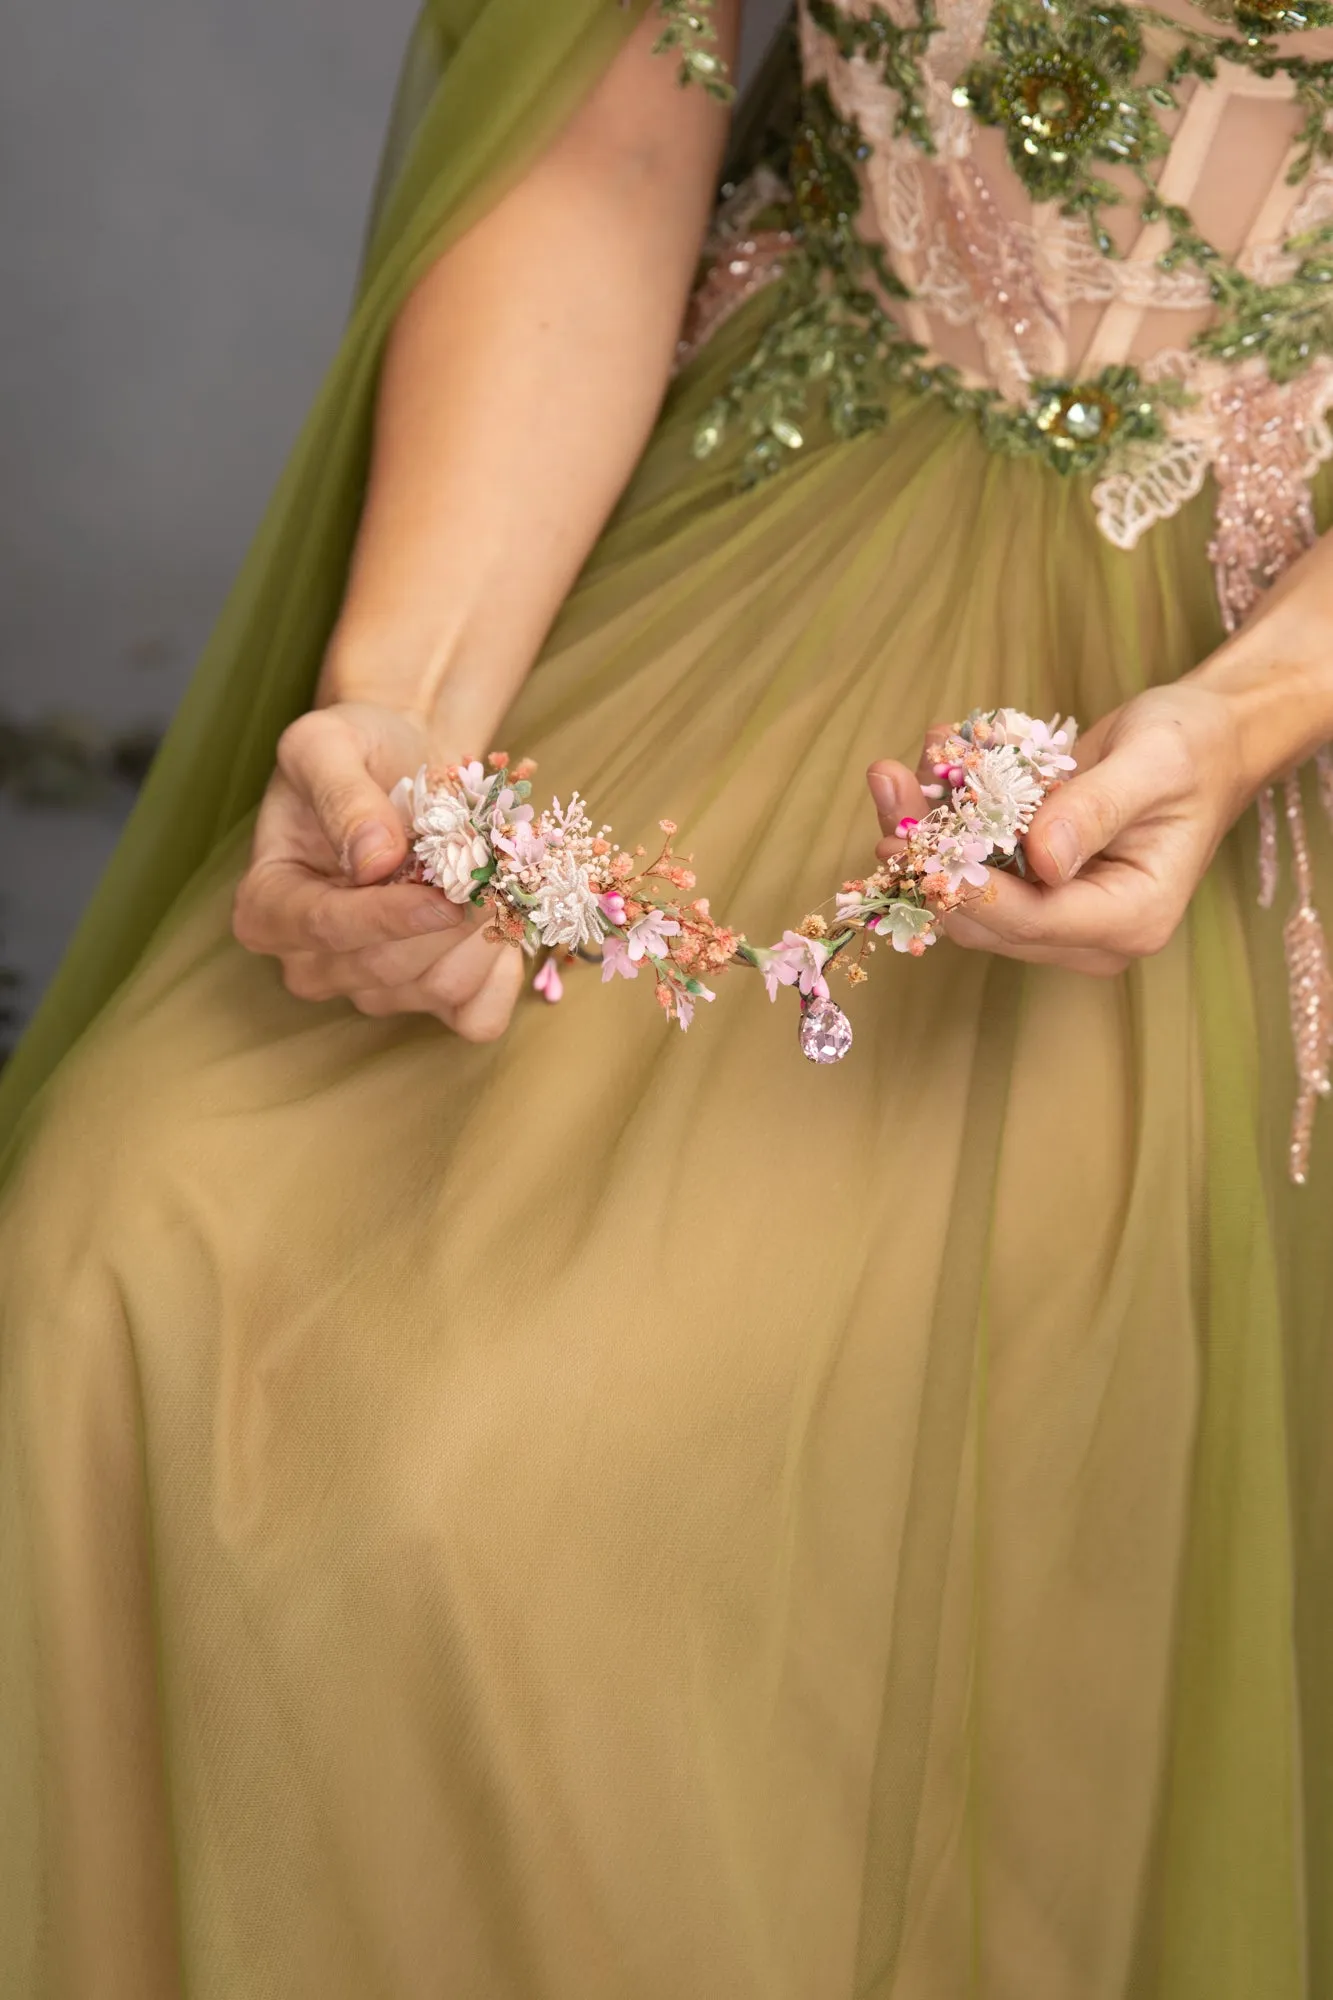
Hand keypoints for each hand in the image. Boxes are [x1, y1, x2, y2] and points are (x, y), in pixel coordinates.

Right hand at [232, 700, 523, 1038]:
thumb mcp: (327, 743)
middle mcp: (311, 962)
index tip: (445, 893)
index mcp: (267, 907)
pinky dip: (503, 974)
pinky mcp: (430, 999)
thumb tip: (373, 859)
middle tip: (488, 863)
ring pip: (439, 991)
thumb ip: (340, 794)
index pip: (327, 930)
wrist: (409, 760)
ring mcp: (372, 988)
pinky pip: (476, 1017)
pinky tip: (504, 922)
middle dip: (448, 918)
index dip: (389, 917)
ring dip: (483, 934)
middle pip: (387, 968)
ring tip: (495, 876)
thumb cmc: (359, 750)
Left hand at [866, 682, 1251, 975]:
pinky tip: (925, 768)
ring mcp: (1059, 916)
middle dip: (927, 855)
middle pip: (986, 916)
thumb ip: (1096, 809)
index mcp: (1131, 918)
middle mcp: (1091, 932)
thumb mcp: (1153, 764)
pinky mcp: (1034, 890)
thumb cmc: (1192, 749)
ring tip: (892, 773)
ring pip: (966, 894)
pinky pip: (973, 868)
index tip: (913, 843)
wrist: (1205, 741)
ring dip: (922, 835)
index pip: (1032, 920)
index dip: (968, 886)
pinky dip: (943, 822)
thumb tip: (1041, 859)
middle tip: (887, 784)